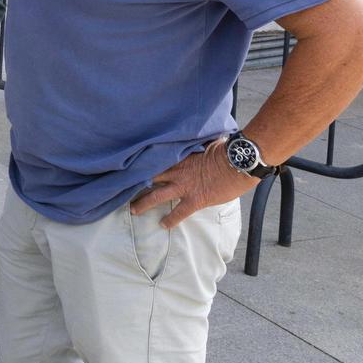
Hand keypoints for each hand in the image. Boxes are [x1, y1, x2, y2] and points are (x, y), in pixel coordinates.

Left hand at [130, 139, 257, 228]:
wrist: (240, 163)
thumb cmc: (227, 150)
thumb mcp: (207, 142)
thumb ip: (196, 144)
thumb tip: (197, 137)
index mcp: (179, 156)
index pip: (155, 159)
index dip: (142, 163)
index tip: (129, 166)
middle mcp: (177, 171)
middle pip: (149, 177)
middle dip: (135, 183)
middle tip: (122, 188)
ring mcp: (184, 186)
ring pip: (156, 195)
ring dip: (143, 204)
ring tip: (133, 210)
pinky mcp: (195, 199)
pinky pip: (179, 212)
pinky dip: (170, 219)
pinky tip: (163, 225)